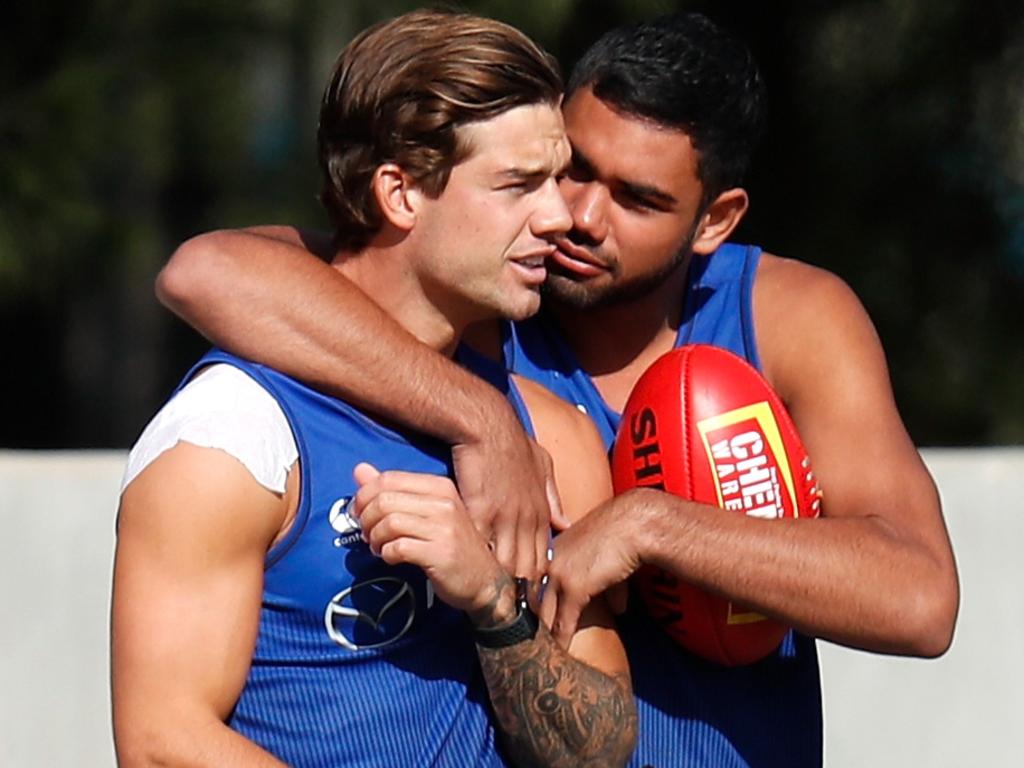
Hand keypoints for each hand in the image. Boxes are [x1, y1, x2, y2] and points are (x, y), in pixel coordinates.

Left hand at [351, 463, 512, 620]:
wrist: (485, 581)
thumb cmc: (452, 545)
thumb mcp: (426, 512)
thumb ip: (393, 490)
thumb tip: (359, 470)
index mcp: (440, 486)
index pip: (389, 478)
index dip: (365, 495)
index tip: (360, 513)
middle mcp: (444, 502)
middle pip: (385, 500)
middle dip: (366, 519)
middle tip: (367, 534)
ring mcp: (444, 528)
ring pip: (389, 522)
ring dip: (375, 538)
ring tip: (379, 547)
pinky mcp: (440, 553)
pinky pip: (399, 547)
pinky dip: (387, 553)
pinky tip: (391, 557)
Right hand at [452, 418, 566, 585]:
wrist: (487, 426)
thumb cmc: (513, 443)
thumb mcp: (542, 465)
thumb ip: (553, 496)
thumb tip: (566, 522)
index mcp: (541, 510)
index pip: (544, 556)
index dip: (537, 579)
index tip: (531, 597)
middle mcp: (527, 519)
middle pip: (528, 567)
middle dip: (522, 590)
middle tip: (513, 611)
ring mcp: (504, 518)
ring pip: (506, 564)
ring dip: (499, 582)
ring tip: (491, 601)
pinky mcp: (480, 513)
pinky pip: (481, 548)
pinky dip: (477, 563)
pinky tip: (470, 575)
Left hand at [540, 491, 644, 646]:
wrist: (634, 524)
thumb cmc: (624, 536)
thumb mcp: (607, 558)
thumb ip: (606, 586)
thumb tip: (618, 609)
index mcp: (551, 551)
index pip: (532, 585)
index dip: (530, 608)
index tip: (529, 627)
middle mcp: (548, 561)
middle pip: (531, 602)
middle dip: (528, 626)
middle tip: (524, 649)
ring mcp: (558, 574)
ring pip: (544, 615)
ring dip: (543, 639)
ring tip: (540, 659)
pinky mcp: (574, 587)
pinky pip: (564, 621)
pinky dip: (563, 641)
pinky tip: (562, 657)